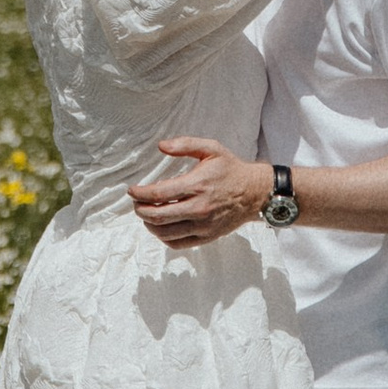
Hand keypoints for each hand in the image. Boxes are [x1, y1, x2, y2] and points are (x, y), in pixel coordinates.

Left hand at [130, 136, 269, 247]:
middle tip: (136, 203)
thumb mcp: (211, 149)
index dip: (140, 193)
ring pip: (165, 232)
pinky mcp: (207, 237)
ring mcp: (203, 225)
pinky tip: (161, 227)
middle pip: (158, 216)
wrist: (255, 192)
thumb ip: (185, 145)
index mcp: (197, 185)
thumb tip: (161, 146)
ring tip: (146, 214)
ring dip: (149, 224)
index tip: (132, 190)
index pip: (159, 194)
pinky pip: (177, 243)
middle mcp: (199, 208)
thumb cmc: (230, 169)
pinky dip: (163, 237)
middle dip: (140, 210)